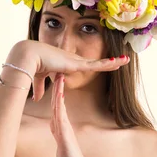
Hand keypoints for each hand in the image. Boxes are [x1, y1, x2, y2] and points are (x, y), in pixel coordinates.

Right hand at [13, 40, 129, 101]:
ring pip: (99, 62)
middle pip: (95, 63)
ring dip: (113, 62)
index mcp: (66, 64)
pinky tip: (119, 62)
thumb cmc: (32, 66)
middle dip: (109, 62)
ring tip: (127, 59)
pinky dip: (109, 64)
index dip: (94, 65)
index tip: (102, 64)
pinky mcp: (77, 64)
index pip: (84, 65)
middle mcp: (73, 61)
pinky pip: (97, 64)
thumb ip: (40, 89)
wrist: (29, 58)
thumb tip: (37, 99)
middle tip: (121, 60)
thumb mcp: (39, 80)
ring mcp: (76, 61)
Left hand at [50, 72, 94, 156]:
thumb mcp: (61, 145)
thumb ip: (59, 135)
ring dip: (59, 93)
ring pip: (60, 107)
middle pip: (58, 103)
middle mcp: (63, 126)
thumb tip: (55, 128)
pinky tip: (59, 98)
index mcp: (61, 127)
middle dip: (57, 87)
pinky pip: (61, 118)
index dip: (55, 93)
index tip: (54, 80)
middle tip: (58, 71)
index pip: (57, 106)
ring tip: (59, 78)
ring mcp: (65, 129)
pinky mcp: (65, 135)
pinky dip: (59, 107)